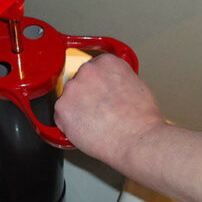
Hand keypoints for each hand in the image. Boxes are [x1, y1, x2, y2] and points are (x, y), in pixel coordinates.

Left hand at [54, 54, 168, 168]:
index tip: (99, 93)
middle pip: (79, 81)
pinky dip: (69, 124)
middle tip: (98, 110)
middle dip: (85, 95)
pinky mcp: (62, 107)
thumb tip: (111, 84)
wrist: (137, 139)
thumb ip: (118, 78)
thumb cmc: (142, 118)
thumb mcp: (137, 85)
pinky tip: (85, 129)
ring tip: (94, 122)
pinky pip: (60, 116)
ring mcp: (73, 88)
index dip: (96, 84)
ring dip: (76, 109)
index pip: (93, 68)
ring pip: (68, 98)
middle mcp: (87, 71)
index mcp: (106, 62)